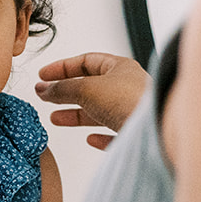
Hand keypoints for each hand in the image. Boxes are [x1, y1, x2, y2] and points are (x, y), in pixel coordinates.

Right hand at [35, 52, 150, 149]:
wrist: (157, 128)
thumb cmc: (129, 101)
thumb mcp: (86, 88)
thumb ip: (62, 88)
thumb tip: (43, 89)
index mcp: (120, 68)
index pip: (86, 62)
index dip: (63, 68)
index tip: (44, 76)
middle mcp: (127, 87)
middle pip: (90, 87)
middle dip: (66, 92)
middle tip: (46, 96)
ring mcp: (132, 111)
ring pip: (99, 111)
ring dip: (77, 115)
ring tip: (56, 119)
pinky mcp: (136, 134)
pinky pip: (115, 134)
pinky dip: (100, 136)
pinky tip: (90, 140)